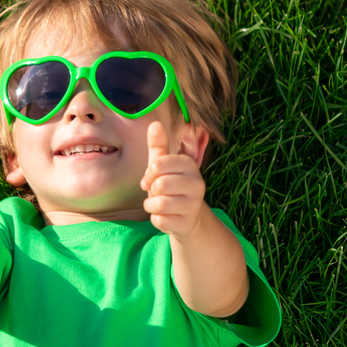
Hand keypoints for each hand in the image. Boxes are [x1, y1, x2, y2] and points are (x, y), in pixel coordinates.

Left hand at [140, 121, 206, 237]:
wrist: (188, 217)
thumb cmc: (172, 187)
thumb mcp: (164, 165)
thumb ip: (159, 145)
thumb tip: (154, 123)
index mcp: (189, 165)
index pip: (158, 164)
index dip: (149, 172)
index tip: (152, 177)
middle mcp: (197, 183)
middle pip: (159, 184)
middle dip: (151, 190)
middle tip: (157, 192)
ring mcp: (194, 205)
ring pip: (158, 203)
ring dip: (151, 205)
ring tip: (159, 204)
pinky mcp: (187, 223)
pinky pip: (159, 220)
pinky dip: (156, 218)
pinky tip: (166, 216)